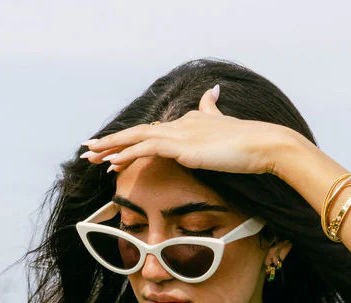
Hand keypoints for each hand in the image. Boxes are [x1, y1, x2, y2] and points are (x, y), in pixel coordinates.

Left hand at [81, 84, 293, 178]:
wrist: (262, 145)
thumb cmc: (246, 144)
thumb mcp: (224, 125)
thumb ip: (213, 111)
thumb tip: (212, 92)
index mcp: (187, 123)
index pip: (151, 132)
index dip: (128, 140)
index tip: (110, 150)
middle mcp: (179, 125)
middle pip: (137, 132)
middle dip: (110, 142)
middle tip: (88, 149)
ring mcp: (179, 134)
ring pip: (136, 138)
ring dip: (111, 147)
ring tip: (90, 155)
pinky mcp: (182, 146)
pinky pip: (147, 149)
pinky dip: (127, 154)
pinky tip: (112, 162)